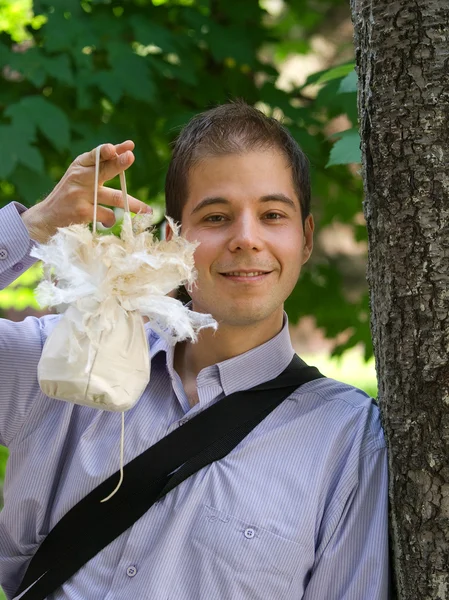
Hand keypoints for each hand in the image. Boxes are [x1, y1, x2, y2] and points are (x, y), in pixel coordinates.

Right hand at [21, 141, 151, 242]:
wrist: (46, 218)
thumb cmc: (71, 194)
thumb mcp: (80, 176)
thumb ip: (100, 166)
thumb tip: (126, 153)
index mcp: (80, 165)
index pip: (97, 154)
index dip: (111, 150)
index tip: (127, 146)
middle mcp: (79, 177)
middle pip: (104, 170)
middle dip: (119, 164)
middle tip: (130, 157)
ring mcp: (80, 195)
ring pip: (114, 197)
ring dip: (134, 204)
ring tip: (148, 210)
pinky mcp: (82, 213)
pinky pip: (107, 215)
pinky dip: (112, 220)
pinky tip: (107, 223)